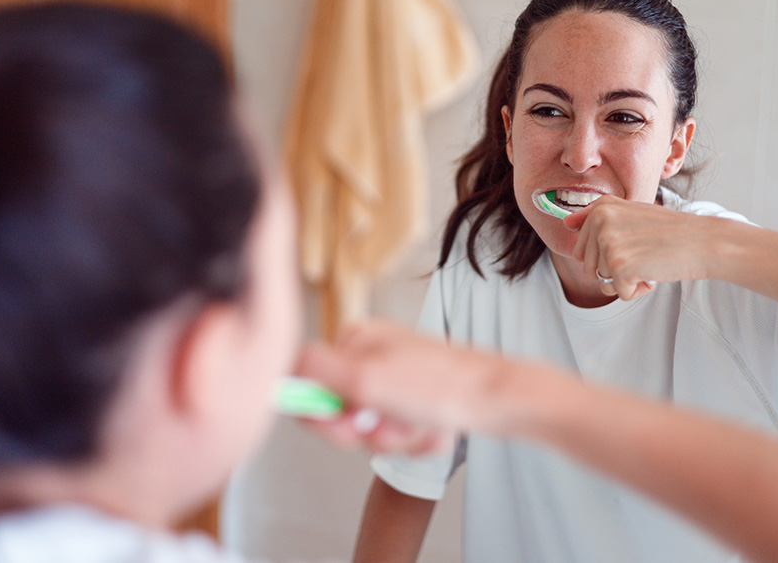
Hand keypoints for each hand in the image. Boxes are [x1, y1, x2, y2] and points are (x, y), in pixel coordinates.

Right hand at [294, 320, 504, 454]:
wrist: (497, 398)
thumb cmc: (437, 386)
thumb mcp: (363, 378)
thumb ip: (314, 370)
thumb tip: (280, 366)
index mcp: (354, 340)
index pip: (309, 383)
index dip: (322, 415)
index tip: (345, 424)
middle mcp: (372, 353)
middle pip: (340, 410)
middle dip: (365, 429)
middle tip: (390, 424)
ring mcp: (396, 375)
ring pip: (371, 425)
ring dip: (394, 437)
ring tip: (419, 426)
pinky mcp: (417, 396)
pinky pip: (399, 429)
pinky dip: (415, 436)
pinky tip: (434, 429)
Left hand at [566, 196, 714, 299]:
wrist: (704, 241)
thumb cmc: (671, 232)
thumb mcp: (631, 215)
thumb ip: (596, 219)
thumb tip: (565, 223)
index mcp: (600, 207)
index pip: (581, 250)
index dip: (609, 255)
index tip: (634, 242)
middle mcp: (599, 220)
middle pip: (590, 267)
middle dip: (616, 270)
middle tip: (644, 253)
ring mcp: (608, 242)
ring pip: (603, 281)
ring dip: (628, 280)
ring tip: (650, 260)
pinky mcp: (618, 265)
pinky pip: (620, 293)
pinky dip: (639, 290)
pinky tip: (655, 271)